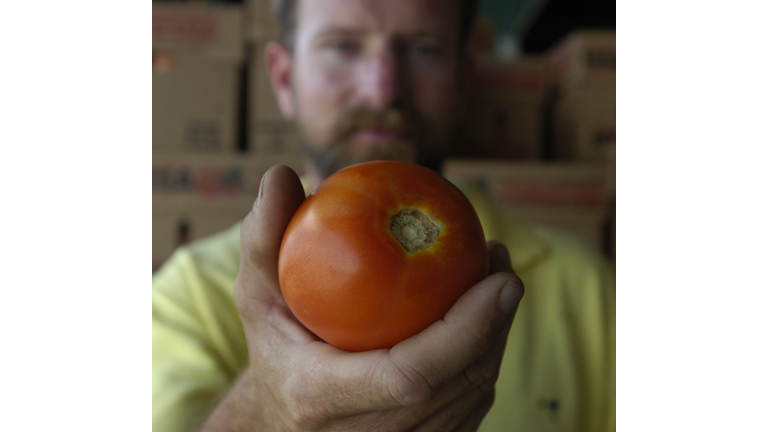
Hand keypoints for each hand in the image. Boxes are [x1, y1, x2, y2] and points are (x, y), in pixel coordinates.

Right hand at [199, 165, 523, 431]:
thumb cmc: (273, 346)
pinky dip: (483, 361)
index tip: (501, 280)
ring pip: (471, 399)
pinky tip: (483, 320)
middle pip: (457, 387)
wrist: (280, 418)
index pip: (409, 376)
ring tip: (496, 282)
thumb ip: (264, 237)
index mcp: (320, 398)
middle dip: (495, 324)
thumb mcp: (256, 293)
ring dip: (496, 339)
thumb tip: (280, 175)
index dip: (466, 332)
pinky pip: (468, 409)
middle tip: (501, 265)